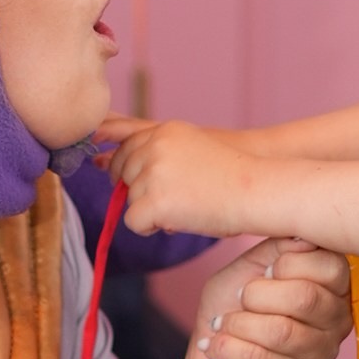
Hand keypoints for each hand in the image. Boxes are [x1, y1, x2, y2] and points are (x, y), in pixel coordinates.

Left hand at [101, 117, 260, 241]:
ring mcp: (152, 174)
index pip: (126, 146)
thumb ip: (157, 152)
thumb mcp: (192, 148)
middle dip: (137, 188)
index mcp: (164, 132)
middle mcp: (154, 148)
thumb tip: (101, 162)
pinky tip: (174, 222)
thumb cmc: (231, 175)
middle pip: (122, 173)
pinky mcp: (154, 202)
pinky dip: (149, 227)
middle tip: (170, 197)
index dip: (123, 165)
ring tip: (185, 207)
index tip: (123, 175)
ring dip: (150, 208)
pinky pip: (133, 221)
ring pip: (129, 200)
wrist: (257, 191)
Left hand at [186, 241, 352, 358]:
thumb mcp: (251, 264)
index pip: (330, 267)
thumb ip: (277, 247)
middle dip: (256, 294)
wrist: (214, 348)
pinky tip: (216, 345)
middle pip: (304, 298)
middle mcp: (338, 318)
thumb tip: (301, 237)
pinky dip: (227, 348)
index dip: (287, 264)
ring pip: (280, 331)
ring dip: (238, 324)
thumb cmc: (235, 301)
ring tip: (224, 324)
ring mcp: (322, 353)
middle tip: (241, 298)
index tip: (264, 272)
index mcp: (334, 283)